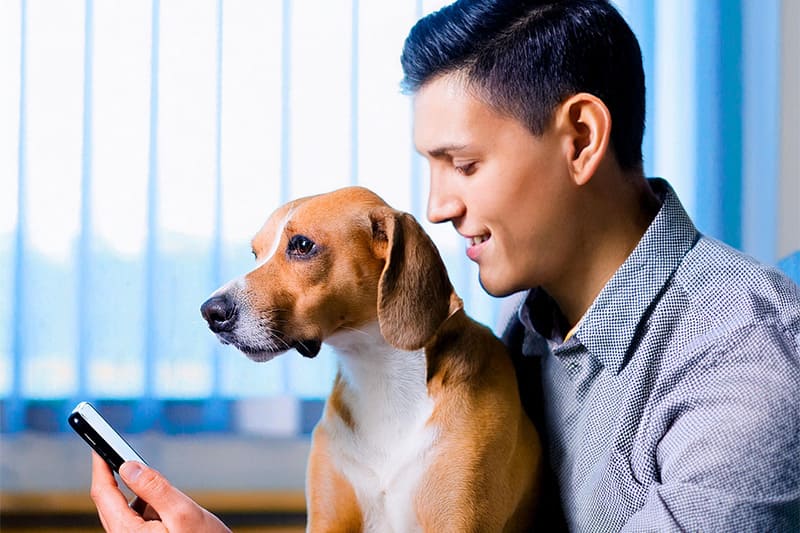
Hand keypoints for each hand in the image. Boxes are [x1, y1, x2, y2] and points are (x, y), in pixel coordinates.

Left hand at [90, 452, 230, 532]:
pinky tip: (165, 510)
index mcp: (127, 532)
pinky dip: (145, 508)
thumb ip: (155, 488)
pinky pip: (134, 520)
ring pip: (123, 511)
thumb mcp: (183, 512)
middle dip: (117, 478)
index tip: (98, 446)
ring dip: (136, 496)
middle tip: (125, 456)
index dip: (100, 466)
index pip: (103, 493)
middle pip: (109, 502)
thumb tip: (130, 467)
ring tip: (164, 496)